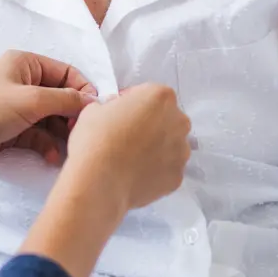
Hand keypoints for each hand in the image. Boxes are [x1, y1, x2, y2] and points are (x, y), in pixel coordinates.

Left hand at [0, 50, 97, 171]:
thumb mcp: (31, 101)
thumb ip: (65, 100)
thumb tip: (93, 101)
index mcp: (25, 63)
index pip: (65, 72)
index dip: (82, 91)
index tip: (93, 112)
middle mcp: (22, 81)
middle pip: (59, 96)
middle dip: (71, 116)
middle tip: (80, 134)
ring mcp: (16, 106)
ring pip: (50, 118)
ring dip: (60, 134)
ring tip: (68, 149)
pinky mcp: (11, 128)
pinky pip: (38, 134)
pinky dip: (47, 144)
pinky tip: (52, 157)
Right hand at [64, 84, 191, 211]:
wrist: (100, 182)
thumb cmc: (96, 139)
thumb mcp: (95, 108)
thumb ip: (114, 105)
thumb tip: (117, 114)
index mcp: (161, 96)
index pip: (148, 94)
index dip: (131, 103)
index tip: (119, 114)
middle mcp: (179, 121)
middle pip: (166, 118)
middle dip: (150, 124)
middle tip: (126, 136)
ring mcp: (181, 151)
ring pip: (170, 144)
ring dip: (155, 147)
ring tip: (131, 158)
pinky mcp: (177, 177)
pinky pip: (167, 168)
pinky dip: (155, 170)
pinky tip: (135, 174)